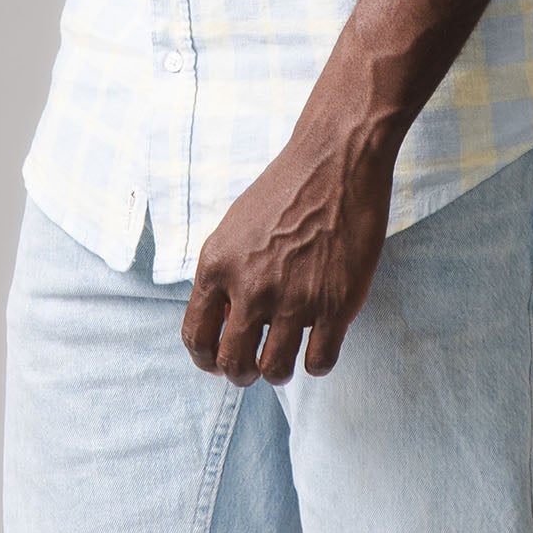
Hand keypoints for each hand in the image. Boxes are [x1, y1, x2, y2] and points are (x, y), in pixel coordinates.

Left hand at [180, 118, 397, 386]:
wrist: (336, 159)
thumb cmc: (286, 187)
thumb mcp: (235, 226)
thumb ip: (224, 273)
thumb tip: (221, 320)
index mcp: (217, 265)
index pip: (196, 337)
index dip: (206, 359)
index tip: (219, 361)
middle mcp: (250, 287)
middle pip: (232, 364)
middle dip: (241, 373)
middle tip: (254, 366)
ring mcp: (293, 299)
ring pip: (274, 371)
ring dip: (278, 371)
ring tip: (286, 356)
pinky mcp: (335, 305)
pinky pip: (319, 363)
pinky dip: (317, 363)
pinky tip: (320, 344)